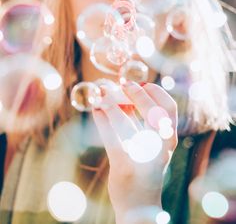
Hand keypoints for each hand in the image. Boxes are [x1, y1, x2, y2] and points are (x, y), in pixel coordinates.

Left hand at [92, 81, 177, 222]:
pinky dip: (102, 119)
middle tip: (122, 84)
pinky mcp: (124, 166)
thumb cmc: (143, 169)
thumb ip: (137, 121)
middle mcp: (161, 148)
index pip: (168, 108)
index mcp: (168, 140)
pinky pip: (111, 137)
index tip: (141, 82)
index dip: (155, 91)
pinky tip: (96, 109)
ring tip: (102, 92)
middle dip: (136, 93)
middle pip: (152, 111)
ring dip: (111, 103)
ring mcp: (143, 158)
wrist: (140, 206)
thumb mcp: (146, 143)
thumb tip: (121, 95)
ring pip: (127, 122)